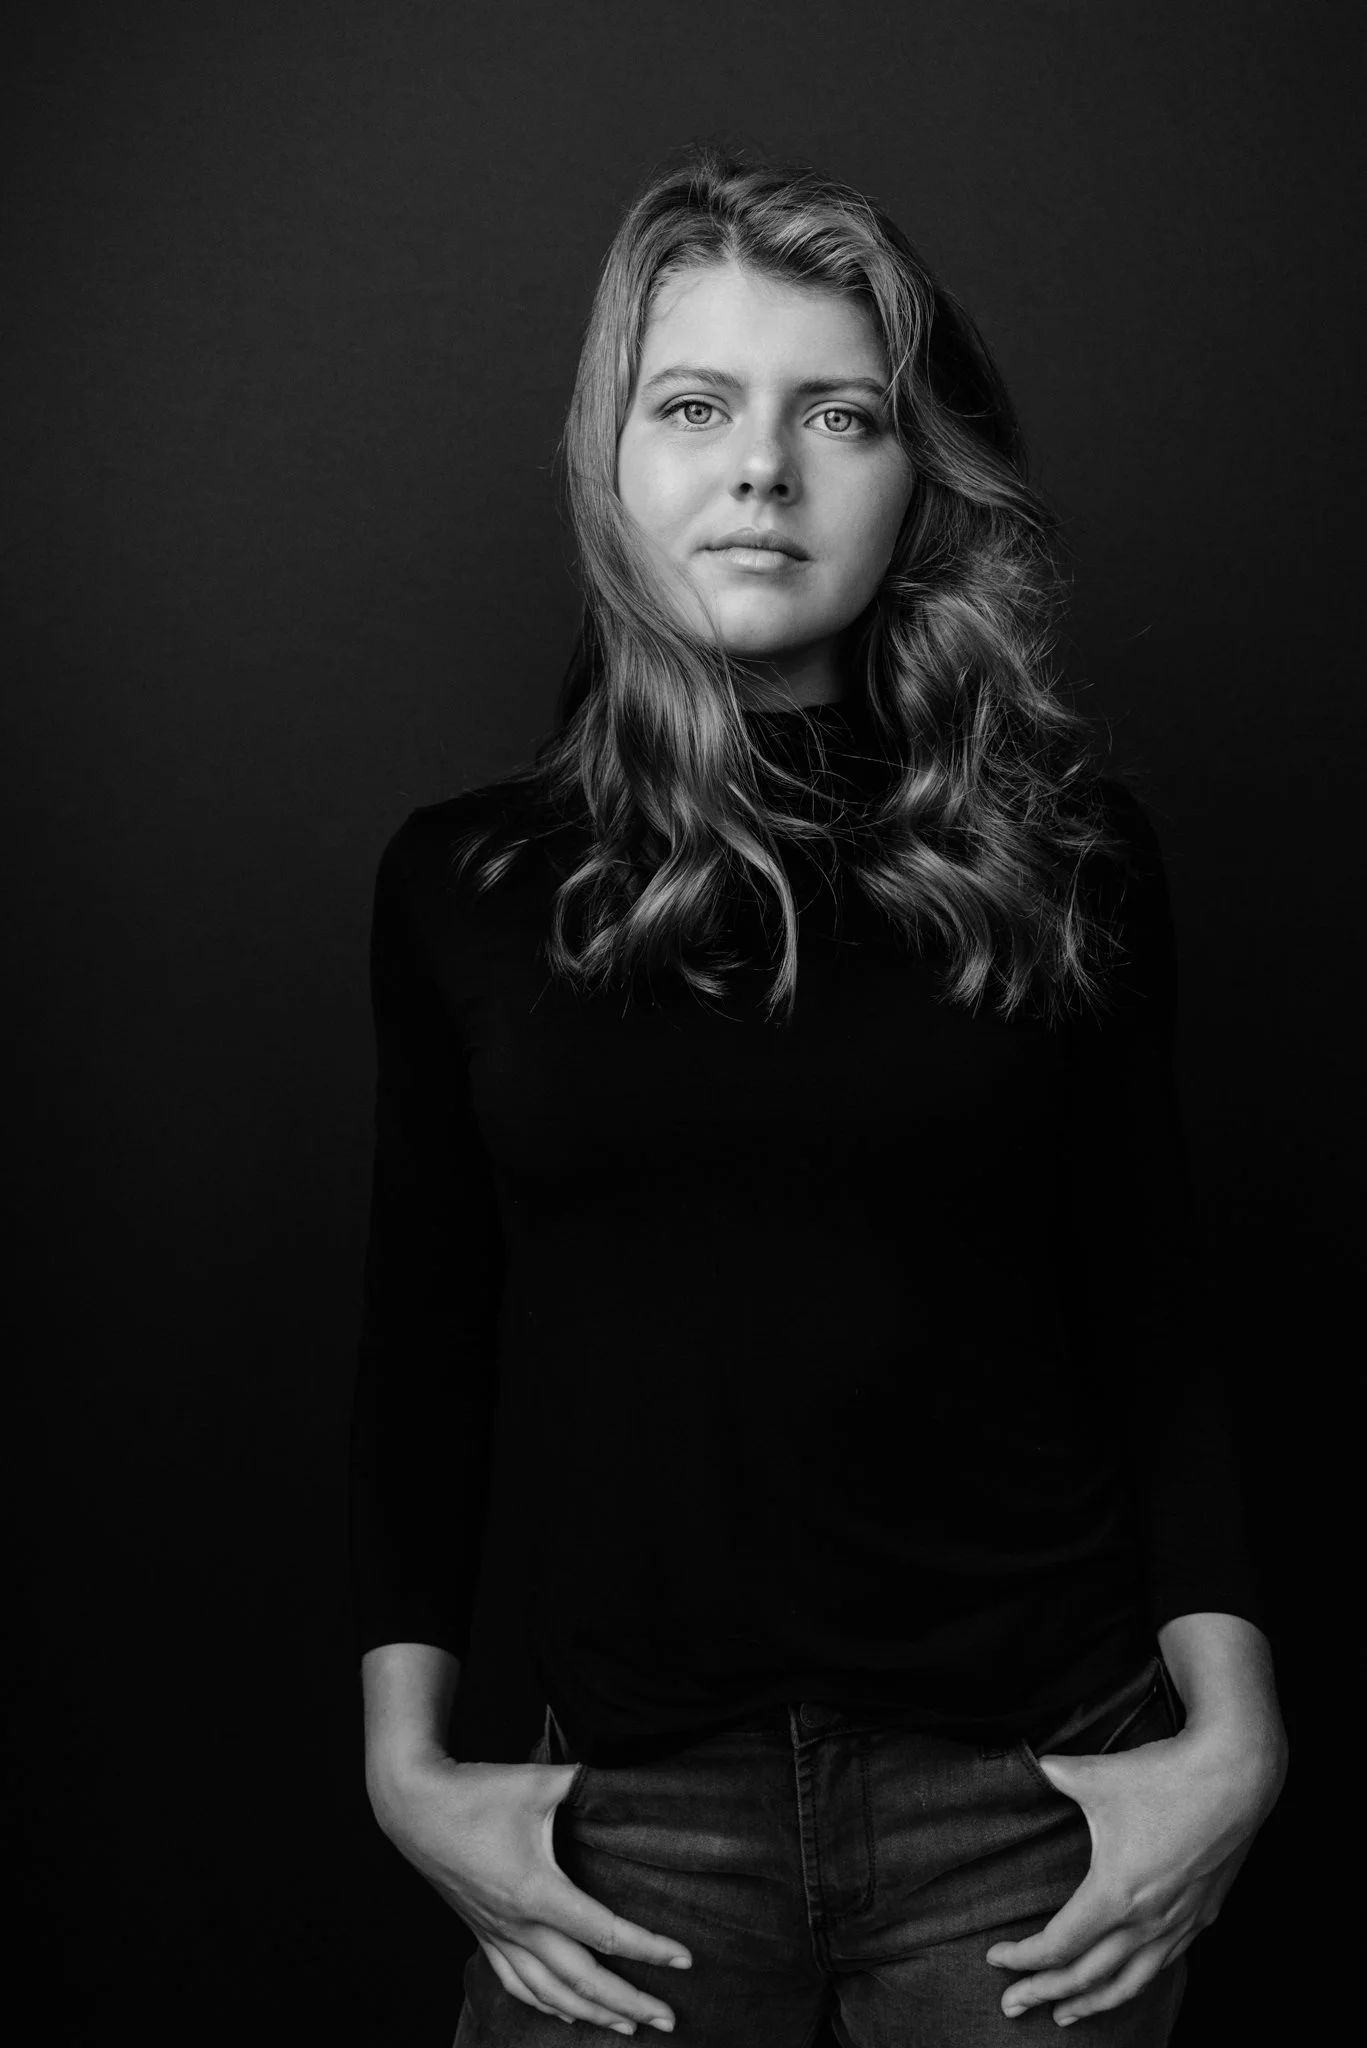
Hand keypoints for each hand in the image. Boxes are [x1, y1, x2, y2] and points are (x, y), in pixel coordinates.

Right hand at [370, 1752, 691, 2032]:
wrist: (414, 1806)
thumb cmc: (477, 1791)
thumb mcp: (538, 1780)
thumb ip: (584, 1781)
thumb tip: (624, 1776)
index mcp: (537, 1892)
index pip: (604, 1933)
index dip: (649, 1948)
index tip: (685, 1960)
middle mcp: (518, 1925)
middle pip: (582, 1980)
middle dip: (629, 2002)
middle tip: (669, 2020)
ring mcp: (497, 1934)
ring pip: (550, 1994)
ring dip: (592, 2014)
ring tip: (628, 2026)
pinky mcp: (481, 1933)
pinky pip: (516, 1984)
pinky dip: (546, 2006)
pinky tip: (564, 2014)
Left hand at [984, 1720, 1285, 2024]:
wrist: (1236, 1776)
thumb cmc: (1163, 1776)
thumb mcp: (1096, 1775)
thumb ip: (1055, 1774)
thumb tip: (1035, 1763)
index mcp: (1115, 1893)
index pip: (1058, 1944)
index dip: (1022, 1957)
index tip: (995, 1958)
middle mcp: (1147, 1920)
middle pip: (1086, 1975)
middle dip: (1043, 1993)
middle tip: (1011, 2006)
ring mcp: (1179, 1923)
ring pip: (1128, 1982)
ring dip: (1091, 2003)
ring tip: (1064, 2015)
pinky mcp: (1202, 1916)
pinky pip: (1161, 1966)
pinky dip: (1132, 1984)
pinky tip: (1123, 1983)